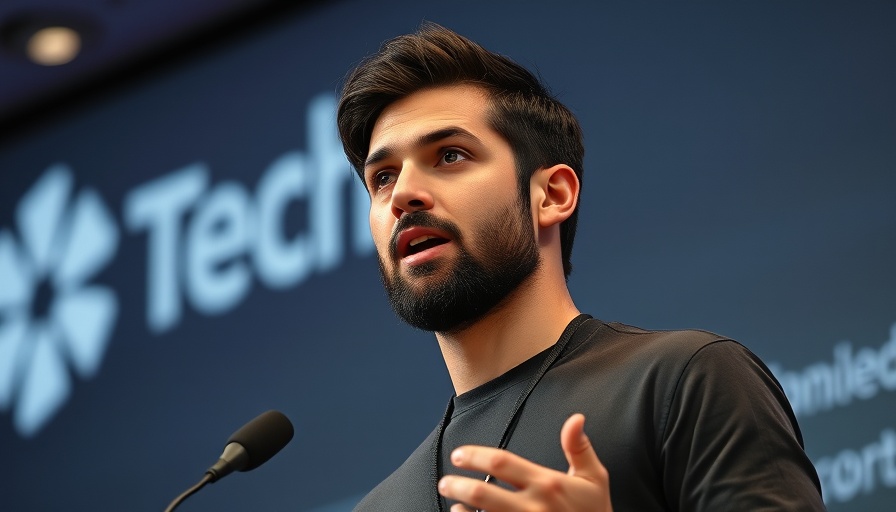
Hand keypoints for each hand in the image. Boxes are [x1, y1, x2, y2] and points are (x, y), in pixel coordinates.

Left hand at [438, 413, 611, 511]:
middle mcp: (534, 506)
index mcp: (547, 483)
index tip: (459, 454)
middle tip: (445, 481)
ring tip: (453, 504)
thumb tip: (576, 418)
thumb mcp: (594, 478)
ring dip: (463, 510)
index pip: (502, 463)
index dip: (475, 456)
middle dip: (459, 486)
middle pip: (484, 494)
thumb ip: (579, 448)